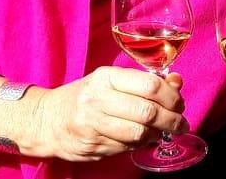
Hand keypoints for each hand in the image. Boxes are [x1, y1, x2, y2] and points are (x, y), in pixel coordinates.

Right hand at [30, 66, 188, 161]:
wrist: (44, 119)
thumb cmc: (84, 96)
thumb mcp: (110, 81)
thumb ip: (143, 81)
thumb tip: (177, 82)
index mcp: (105, 77)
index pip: (149, 85)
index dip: (172, 96)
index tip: (179, 102)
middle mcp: (98, 99)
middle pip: (147, 112)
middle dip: (171, 119)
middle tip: (180, 122)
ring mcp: (93, 125)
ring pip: (139, 133)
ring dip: (159, 134)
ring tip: (165, 131)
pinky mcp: (92, 146)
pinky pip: (128, 147)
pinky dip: (143, 144)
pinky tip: (145, 138)